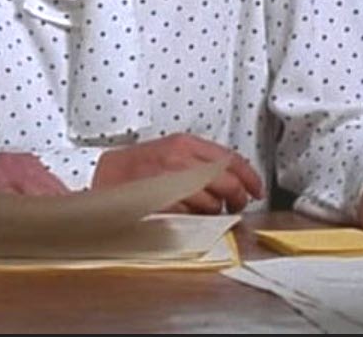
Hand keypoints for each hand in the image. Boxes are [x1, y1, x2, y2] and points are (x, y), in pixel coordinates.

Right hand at [93, 134, 265, 213]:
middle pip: (228, 183)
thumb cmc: (138, 166)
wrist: (106, 175)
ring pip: (213, 204)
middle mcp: (180, 160)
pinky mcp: (162, 203)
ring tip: (202, 209)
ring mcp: (171, 182)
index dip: (250, 177)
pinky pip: (193, 217)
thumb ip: (201, 159)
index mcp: (185, 144)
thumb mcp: (172, 150)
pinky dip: (194, 219)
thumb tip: (233, 176)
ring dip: (213, 211)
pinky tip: (186, 214)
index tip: (256, 189)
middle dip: (237, 198)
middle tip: (236, 205)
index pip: (232, 159)